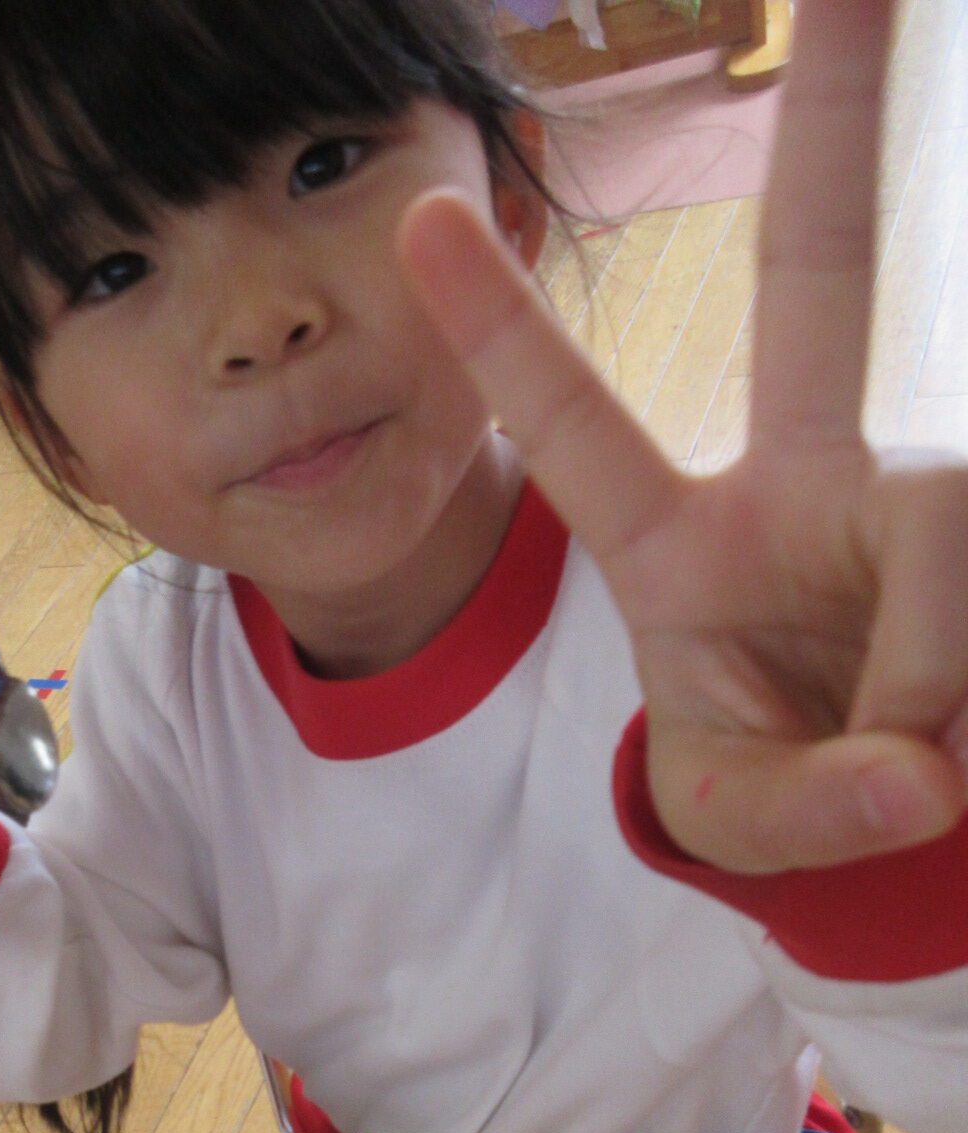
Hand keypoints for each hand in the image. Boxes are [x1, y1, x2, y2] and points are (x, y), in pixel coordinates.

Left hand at [399, 0, 967, 873]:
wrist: (907, 812)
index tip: (418, 218)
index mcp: (687, 548)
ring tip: (931, 772)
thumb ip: (802, 805)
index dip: (508, 337)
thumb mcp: (745, 816)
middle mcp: (810, 482)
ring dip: (936, 685)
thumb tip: (919, 771)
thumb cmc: (792, 791)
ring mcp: (919, 489)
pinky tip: (961, 737)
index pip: (581, 433)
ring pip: (944, 534)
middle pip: (820, 279)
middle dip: (845, 117)